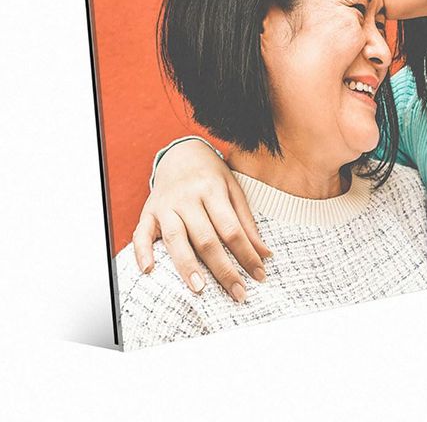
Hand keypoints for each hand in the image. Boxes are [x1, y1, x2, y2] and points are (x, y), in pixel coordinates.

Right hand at [132, 139, 270, 301]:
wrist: (181, 153)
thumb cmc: (212, 176)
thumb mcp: (234, 190)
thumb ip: (247, 222)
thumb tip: (265, 255)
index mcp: (213, 190)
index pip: (232, 229)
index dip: (246, 254)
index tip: (259, 275)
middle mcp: (188, 198)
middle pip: (206, 238)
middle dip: (223, 269)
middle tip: (237, 293)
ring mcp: (166, 205)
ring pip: (176, 238)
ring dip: (187, 266)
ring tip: (200, 289)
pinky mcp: (148, 212)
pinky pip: (142, 233)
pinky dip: (143, 252)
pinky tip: (149, 270)